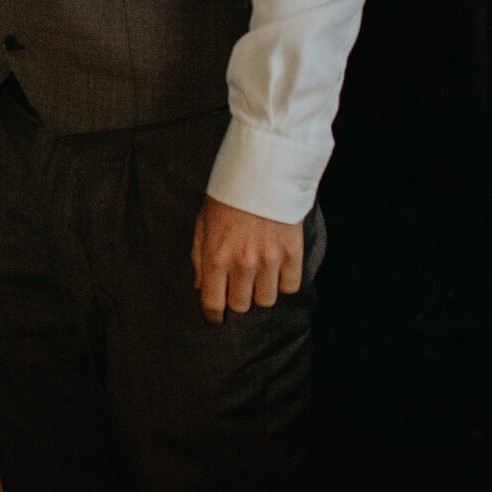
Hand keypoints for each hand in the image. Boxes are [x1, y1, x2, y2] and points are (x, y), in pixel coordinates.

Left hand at [191, 195, 302, 323]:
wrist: (262, 172)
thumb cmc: (228, 196)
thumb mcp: (203, 222)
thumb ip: (199, 256)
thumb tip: (200, 286)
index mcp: (215, 255)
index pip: (213, 302)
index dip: (212, 316)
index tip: (214, 319)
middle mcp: (242, 262)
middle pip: (240, 305)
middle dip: (236, 299)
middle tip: (237, 285)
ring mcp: (269, 260)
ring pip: (266, 300)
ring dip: (260, 291)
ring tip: (257, 274)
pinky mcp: (292, 253)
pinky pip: (289, 287)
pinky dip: (283, 282)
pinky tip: (276, 268)